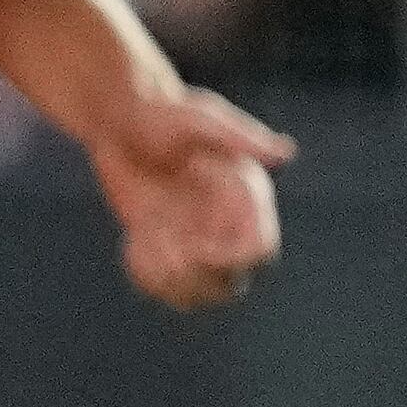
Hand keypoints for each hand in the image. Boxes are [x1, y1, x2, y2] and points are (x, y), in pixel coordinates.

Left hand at [87, 85, 295, 311]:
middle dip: (195, 274)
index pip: (259, 250)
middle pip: (229, 283)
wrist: (121, 121)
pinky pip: (163, 287)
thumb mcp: (200, 120)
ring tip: (145, 236)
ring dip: (168, 279)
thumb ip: (241, 137)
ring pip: (196, 293)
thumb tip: (284, 153)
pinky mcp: (165, 245)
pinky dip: (147, 276)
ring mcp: (195, 238)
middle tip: (160, 237)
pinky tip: (132, 241)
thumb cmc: (164, 113)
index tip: (195, 244)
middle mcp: (226, 223)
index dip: (231, 259)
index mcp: (245, 197)